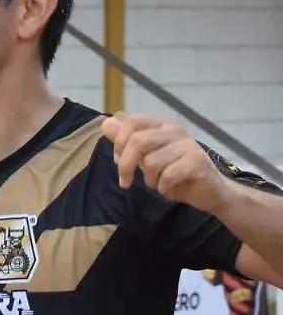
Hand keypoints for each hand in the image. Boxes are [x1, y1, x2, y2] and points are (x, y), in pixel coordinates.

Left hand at [101, 113, 231, 214]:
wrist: (208, 192)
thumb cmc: (174, 174)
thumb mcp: (146, 157)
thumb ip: (127, 141)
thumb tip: (106, 124)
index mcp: (161, 125)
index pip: (132, 121)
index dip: (119, 142)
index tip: (118, 161)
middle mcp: (175, 130)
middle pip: (138, 141)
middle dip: (126, 165)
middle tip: (126, 182)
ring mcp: (188, 144)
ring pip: (152, 162)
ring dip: (149, 180)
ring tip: (159, 183)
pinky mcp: (197, 161)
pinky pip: (167, 175)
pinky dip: (162, 187)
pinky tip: (169, 188)